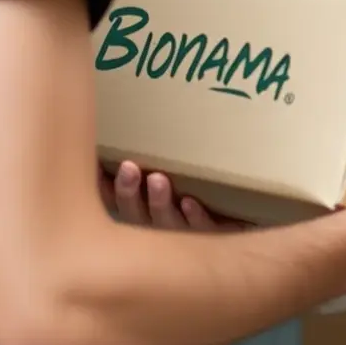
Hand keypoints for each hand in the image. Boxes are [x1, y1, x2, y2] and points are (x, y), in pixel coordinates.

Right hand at [98, 162, 250, 232]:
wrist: (250, 215)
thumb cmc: (206, 184)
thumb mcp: (179, 164)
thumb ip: (156, 150)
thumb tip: (132, 108)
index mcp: (144, 208)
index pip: (113, 200)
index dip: (102, 186)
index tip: (95, 164)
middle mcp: (158, 224)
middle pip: (134, 213)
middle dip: (128, 192)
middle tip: (129, 167)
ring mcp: (185, 234)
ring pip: (165, 223)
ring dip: (159, 202)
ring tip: (158, 179)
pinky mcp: (216, 236)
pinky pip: (202, 230)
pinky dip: (195, 217)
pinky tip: (190, 203)